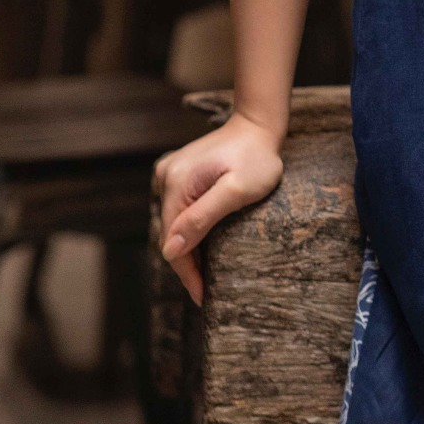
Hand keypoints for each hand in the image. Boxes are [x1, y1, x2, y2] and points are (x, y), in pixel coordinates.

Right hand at [153, 113, 284, 305]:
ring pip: (173, 223)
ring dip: (187, 248)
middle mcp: (165, 178)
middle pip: (170, 234)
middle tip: (206, 291)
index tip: (203, 297)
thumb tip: (170, 250)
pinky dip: (188, 229)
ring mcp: (169, 173)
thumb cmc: (256, 159)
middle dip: (187, 264)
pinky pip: (178, 209)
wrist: (257, 126)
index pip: (174, 242)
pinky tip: (202, 244)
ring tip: (204, 275)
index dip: (187, 273)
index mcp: (176, 184)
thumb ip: (203, 217)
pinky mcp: (178, 173)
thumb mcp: (237, 190)